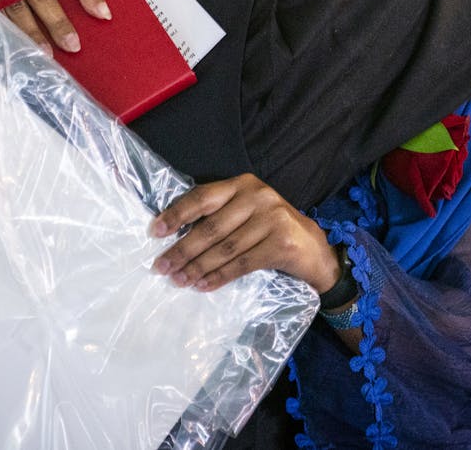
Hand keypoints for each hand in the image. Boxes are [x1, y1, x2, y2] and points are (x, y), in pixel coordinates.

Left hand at [150, 174, 341, 293]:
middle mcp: (257, 196)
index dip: (177, 214)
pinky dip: (219, 276)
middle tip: (161, 266)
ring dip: (197, 267)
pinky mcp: (281, 243)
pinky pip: (241, 264)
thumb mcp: (246, 213)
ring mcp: (271, 218)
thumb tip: (174, 236)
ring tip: (178, 280)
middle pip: (211, 226)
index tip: (155, 232)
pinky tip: (203, 286)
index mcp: (242, 184)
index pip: (202, 197)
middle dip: (182, 249)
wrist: (315, 250)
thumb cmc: (271, 231)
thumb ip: (219, 216)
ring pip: (224, 248)